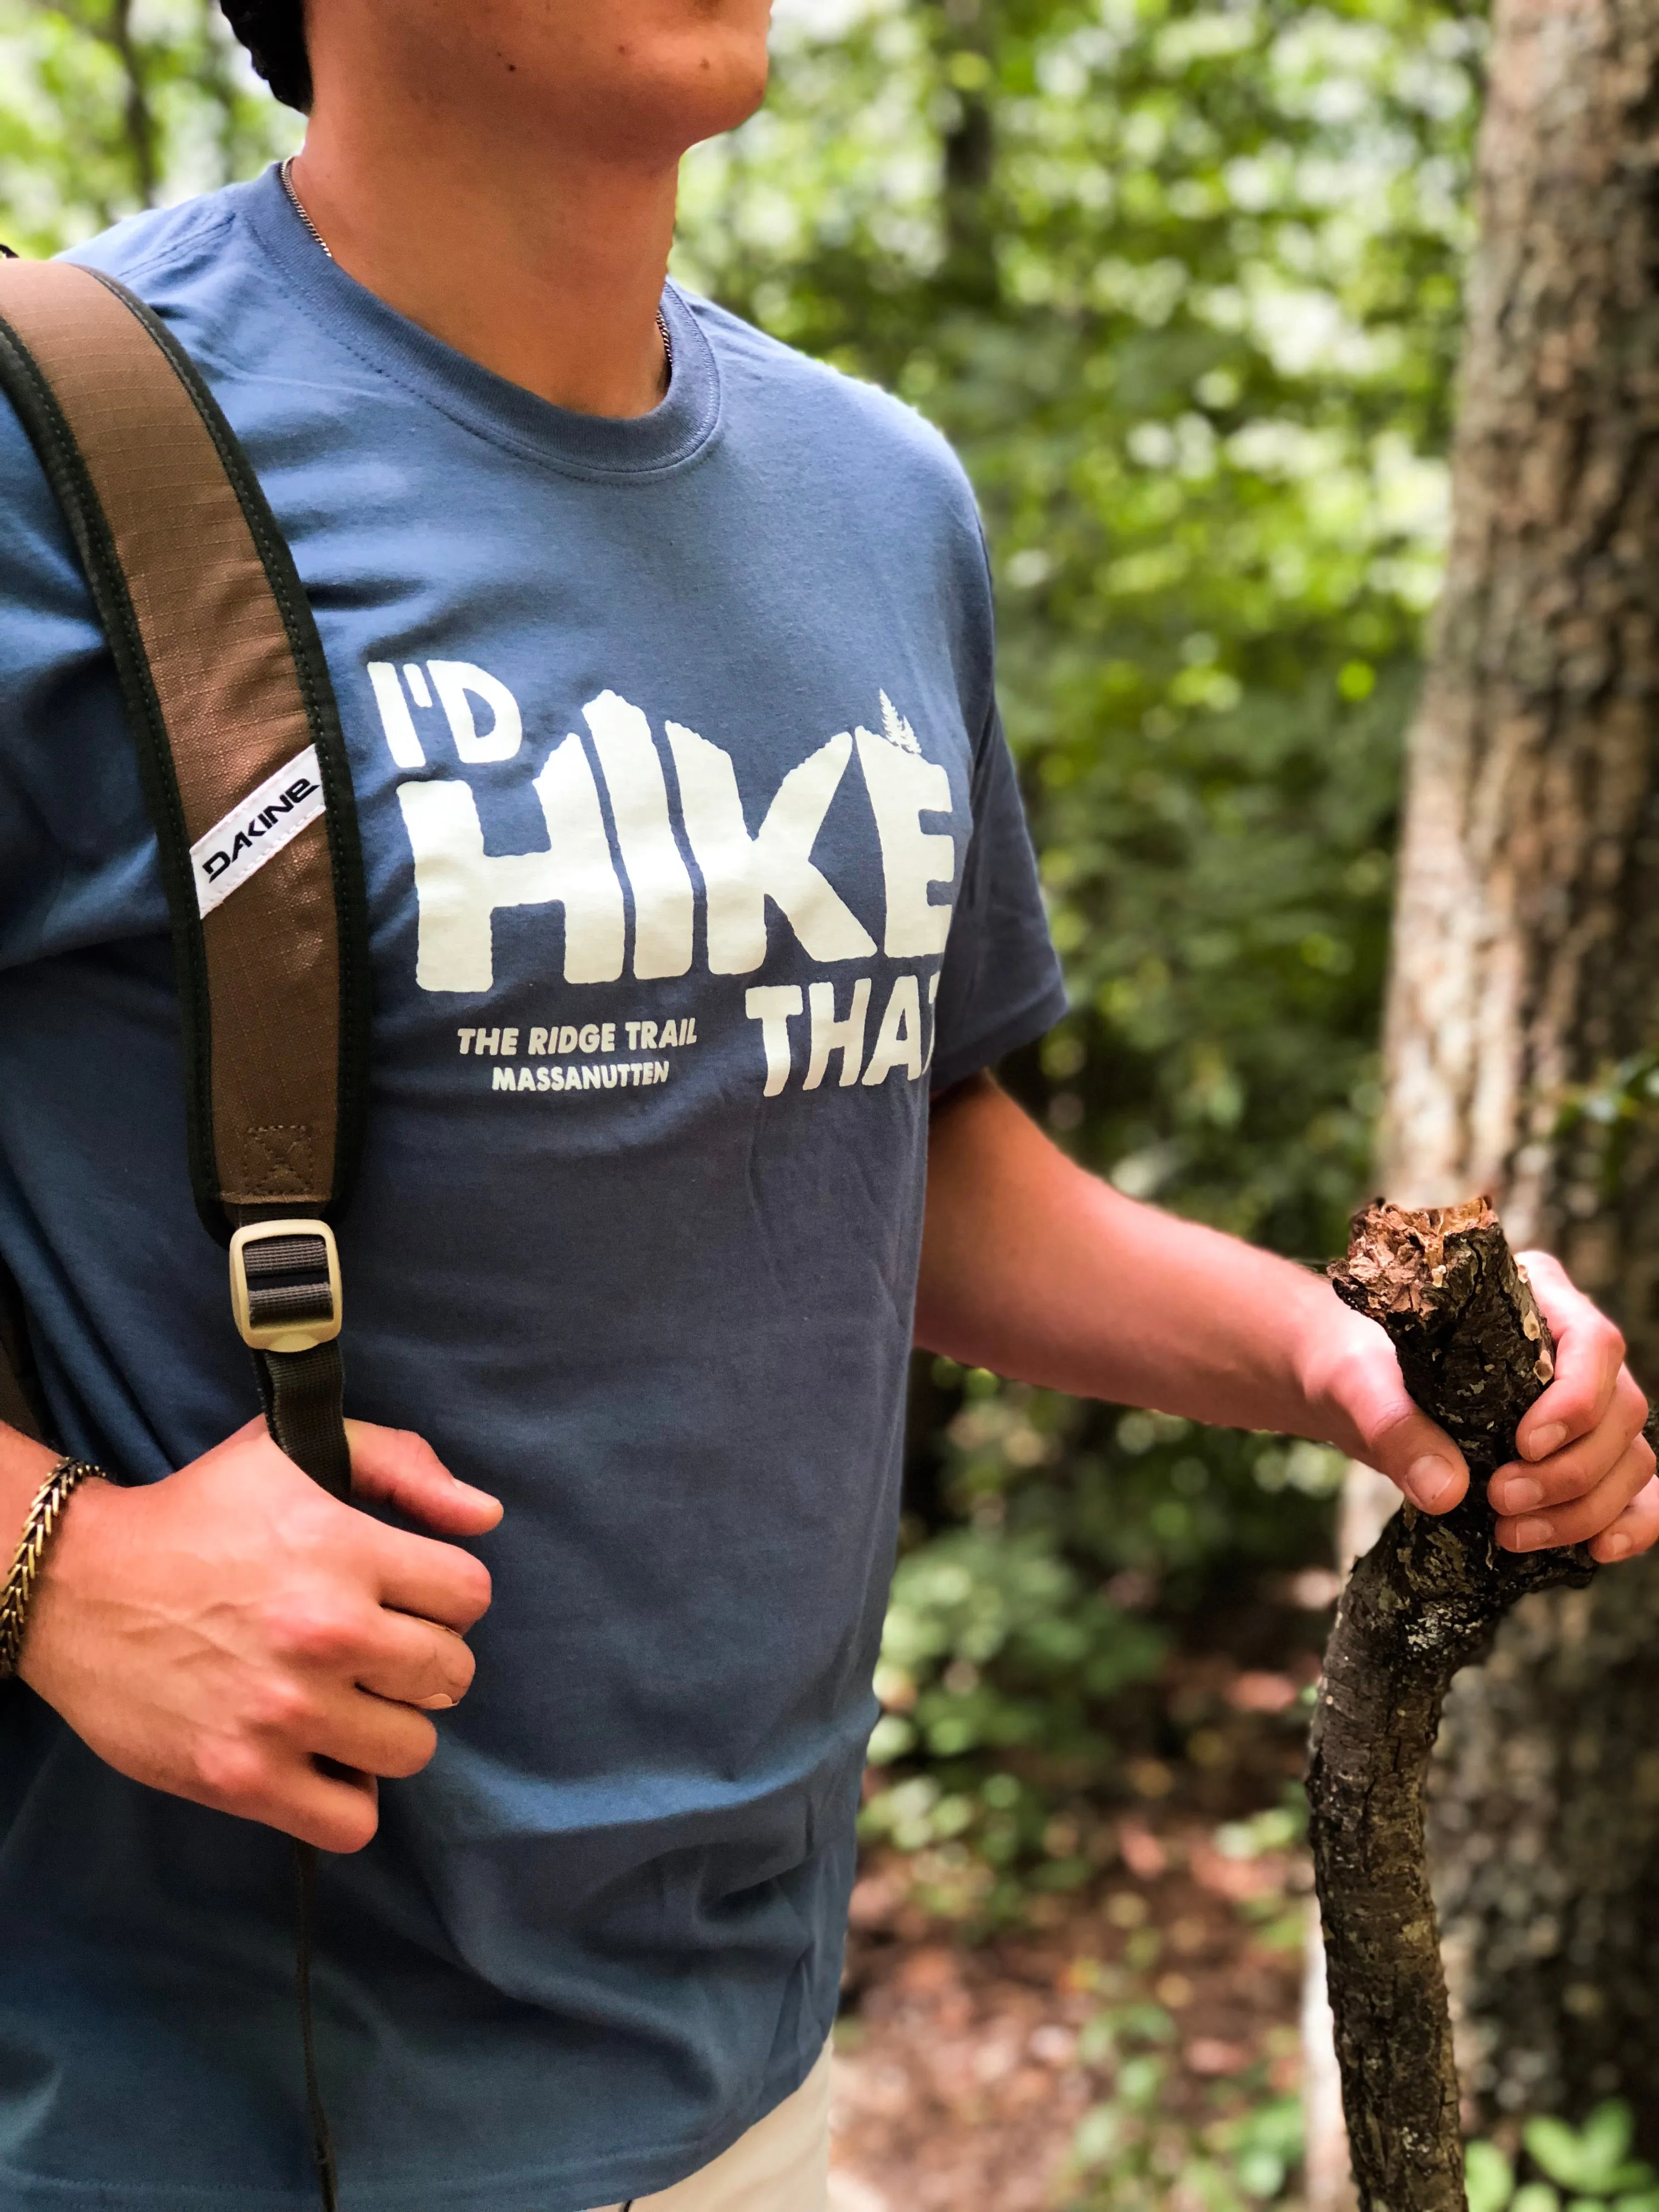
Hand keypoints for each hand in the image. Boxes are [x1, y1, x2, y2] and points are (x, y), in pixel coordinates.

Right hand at [18, 1418, 499, 1851]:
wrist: (77, 1586)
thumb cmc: (197, 1514)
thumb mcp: (294, 1449)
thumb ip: (401, 1466)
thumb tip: (484, 1515)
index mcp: (345, 1550)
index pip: (469, 1595)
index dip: (446, 1598)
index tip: (408, 1600)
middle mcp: (324, 1633)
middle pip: (450, 1676)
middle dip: (425, 1665)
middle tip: (378, 1657)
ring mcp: (285, 1712)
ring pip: (413, 1750)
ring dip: (388, 1730)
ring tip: (346, 1706)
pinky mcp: (243, 1779)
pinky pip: (353, 1823)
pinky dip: (348, 1800)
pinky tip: (322, 1761)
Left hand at [1301, 1252, 1656, 1563]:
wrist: (1349, 1393)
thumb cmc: (1359, 1368)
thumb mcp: (1358, 1385)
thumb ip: (1393, 1426)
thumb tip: (1446, 1490)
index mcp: (1534, 1297)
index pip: (1593, 1342)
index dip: (1576, 1400)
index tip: (1525, 1444)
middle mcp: (1573, 1349)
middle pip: (1619, 1410)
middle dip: (1570, 1470)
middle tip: (1502, 1501)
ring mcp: (1587, 1405)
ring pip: (1629, 1458)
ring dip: (1584, 1508)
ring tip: (1512, 1535)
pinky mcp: (1581, 1456)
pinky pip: (1634, 1492)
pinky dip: (1626, 1523)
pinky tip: (1596, 1551)